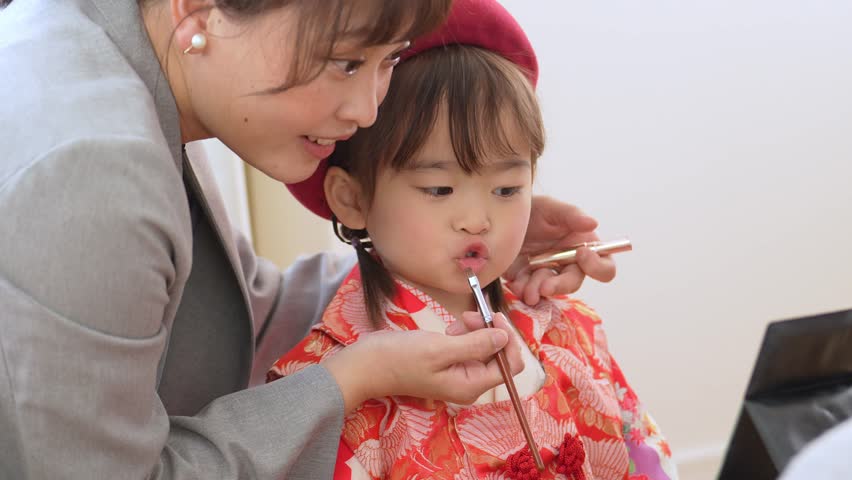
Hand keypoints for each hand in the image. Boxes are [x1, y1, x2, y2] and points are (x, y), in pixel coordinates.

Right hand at [323, 313, 522, 411]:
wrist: (368, 364)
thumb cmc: (401, 358)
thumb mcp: (441, 349)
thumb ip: (476, 344)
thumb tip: (505, 337)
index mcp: (471, 386)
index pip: (510, 366)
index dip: (508, 340)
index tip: (494, 316)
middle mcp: (469, 383)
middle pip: (497, 354)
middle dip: (487, 332)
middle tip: (469, 314)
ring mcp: (458, 373)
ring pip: (482, 347)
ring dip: (473, 330)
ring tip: (453, 324)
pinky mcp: (447, 363)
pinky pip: (466, 346)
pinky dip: (462, 333)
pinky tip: (448, 329)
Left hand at [505, 195, 615, 304]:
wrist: (501, 216)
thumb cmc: (533, 209)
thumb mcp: (550, 206)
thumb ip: (571, 215)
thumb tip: (593, 223)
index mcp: (581, 247)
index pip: (603, 266)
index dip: (597, 267)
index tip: (581, 255)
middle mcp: (566, 264)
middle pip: (573, 283)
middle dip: (560, 286)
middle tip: (545, 287)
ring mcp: (545, 274)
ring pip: (548, 289)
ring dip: (537, 290)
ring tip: (524, 288)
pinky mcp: (525, 279)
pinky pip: (526, 290)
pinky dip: (521, 289)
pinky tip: (515, 284)